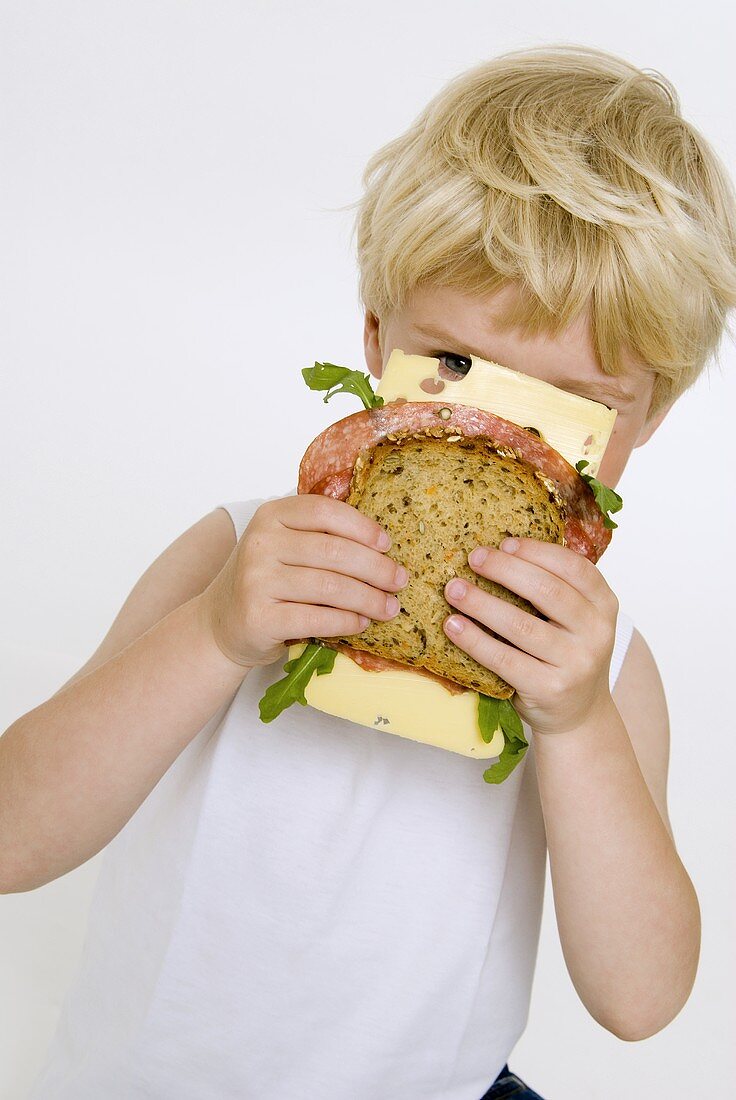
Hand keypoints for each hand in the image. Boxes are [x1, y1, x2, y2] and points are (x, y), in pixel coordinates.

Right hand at [199, 494, 407, 668]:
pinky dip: (346, 622)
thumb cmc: (265, 581)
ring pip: (330, 587)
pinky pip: (316, 619)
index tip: (386, 545)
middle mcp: (260, 543)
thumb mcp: (283, 545)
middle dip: (376, 568)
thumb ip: (319, 536)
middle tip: (399, 581)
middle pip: (334, 551)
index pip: (324, 511)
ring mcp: (256, 580)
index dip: (362, 527)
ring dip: (368, 599)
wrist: (220, 623)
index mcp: (271, 515)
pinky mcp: (259, 617)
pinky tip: (361, 623)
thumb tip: (382, 545)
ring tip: (388, 607)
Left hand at [442, 537, 618, 734]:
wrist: (579, 714)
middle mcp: (597, 632)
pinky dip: (474, 640)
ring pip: (522, 625)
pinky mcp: (549, 689)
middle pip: (547, 591)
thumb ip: (554, 588)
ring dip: (482, 603)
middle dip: (505, 569)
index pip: (575, 567)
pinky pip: (504, 659)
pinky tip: (453, 626)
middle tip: (473, 557)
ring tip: (454, 590)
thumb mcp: (576, 619)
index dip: (537, 551)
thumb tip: (499, 551)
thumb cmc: (566, 655)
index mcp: (605, 605)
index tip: (505, 543)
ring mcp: (576, 663)